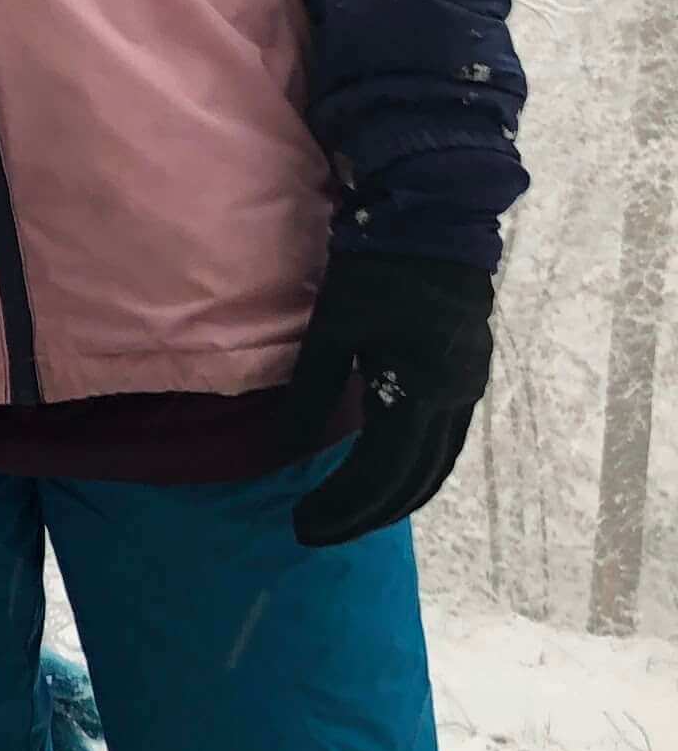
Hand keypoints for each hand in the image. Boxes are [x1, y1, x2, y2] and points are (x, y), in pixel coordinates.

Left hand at [284, 249, 492, 548]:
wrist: (436, 218)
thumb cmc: (377, 268)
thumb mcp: (332, 330)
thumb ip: (309, 394)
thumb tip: (281, 452)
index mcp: (421, 391)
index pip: (381, 473)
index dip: (342, 505)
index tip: (303, 525)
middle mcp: (454, 399)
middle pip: (414, 480)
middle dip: (366, 514)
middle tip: (318, 532)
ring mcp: (469, 386)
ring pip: (436, 464)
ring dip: (395, 497)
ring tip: (350, 516)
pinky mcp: (469, 372)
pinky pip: (446, 440)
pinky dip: (416, 467)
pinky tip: (389, 474)